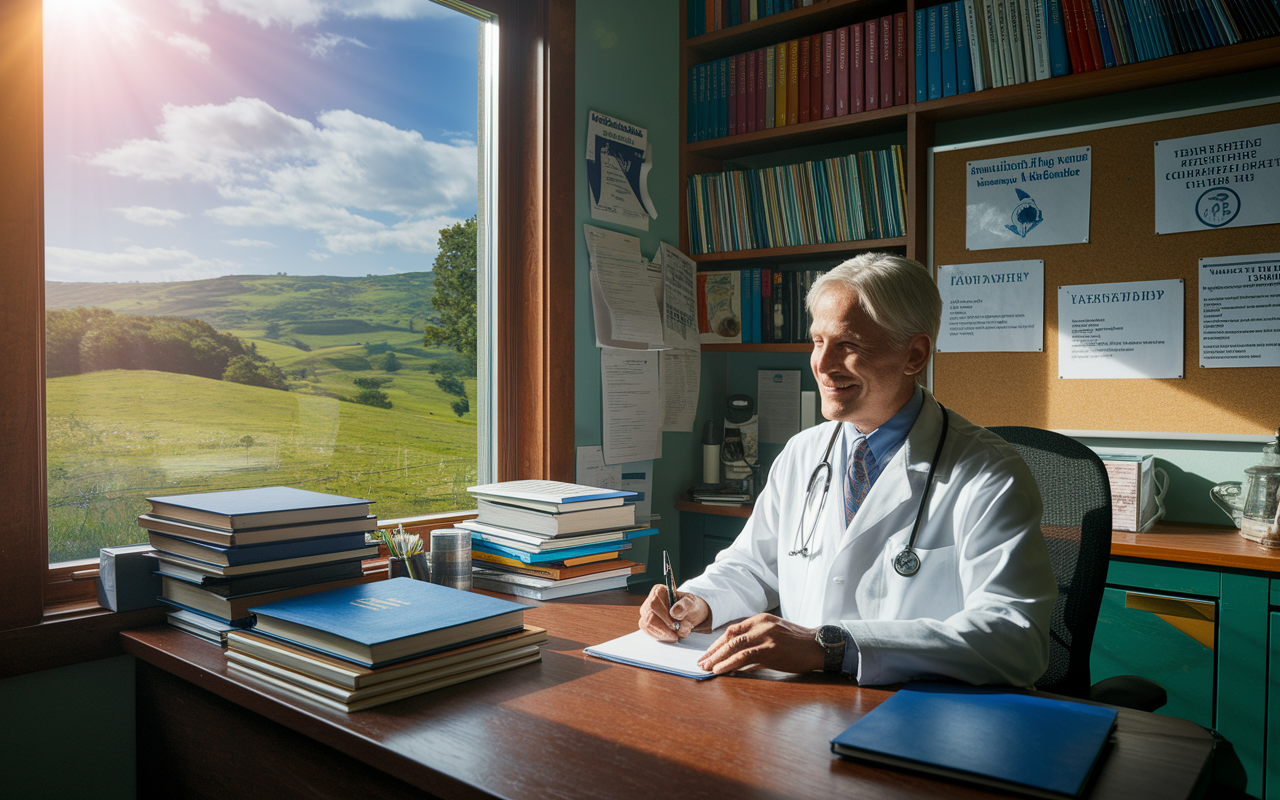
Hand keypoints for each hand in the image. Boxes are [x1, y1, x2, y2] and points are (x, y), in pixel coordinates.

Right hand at [638, 584, 709, 641]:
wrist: (691, 613)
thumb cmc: (690, 605)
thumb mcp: (692, 603)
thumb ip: (684, 605)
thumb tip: (673, 612)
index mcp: (659, 591)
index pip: (653, 603)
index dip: (662, 615)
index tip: (673, 624)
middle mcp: (650, 601)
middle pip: (649, 616)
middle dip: (663, 628)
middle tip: (676, 633)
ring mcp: (647, 613)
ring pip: (647, 625)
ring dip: (662, 634)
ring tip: (675, 636)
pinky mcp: (648, 623)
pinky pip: (649, 632)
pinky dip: (661, 637)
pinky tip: (670, 637)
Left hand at [696, 613, 824, 674]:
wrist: (819, 646)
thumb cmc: (797, 643)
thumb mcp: (775, 634)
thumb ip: (756, 642)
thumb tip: (738, 660)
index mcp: (761, 619)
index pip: (733, 629)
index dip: (718, 642)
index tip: (708, 653)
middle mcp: (761, 624)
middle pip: (730, 637)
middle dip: (713, 651)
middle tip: (702, 662)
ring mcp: (766, 636)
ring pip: (735, 646)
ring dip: (718, 658)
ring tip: (707, 668)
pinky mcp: (771, 650)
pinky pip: (745, 656)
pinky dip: (730, 663)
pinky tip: (720, 669)